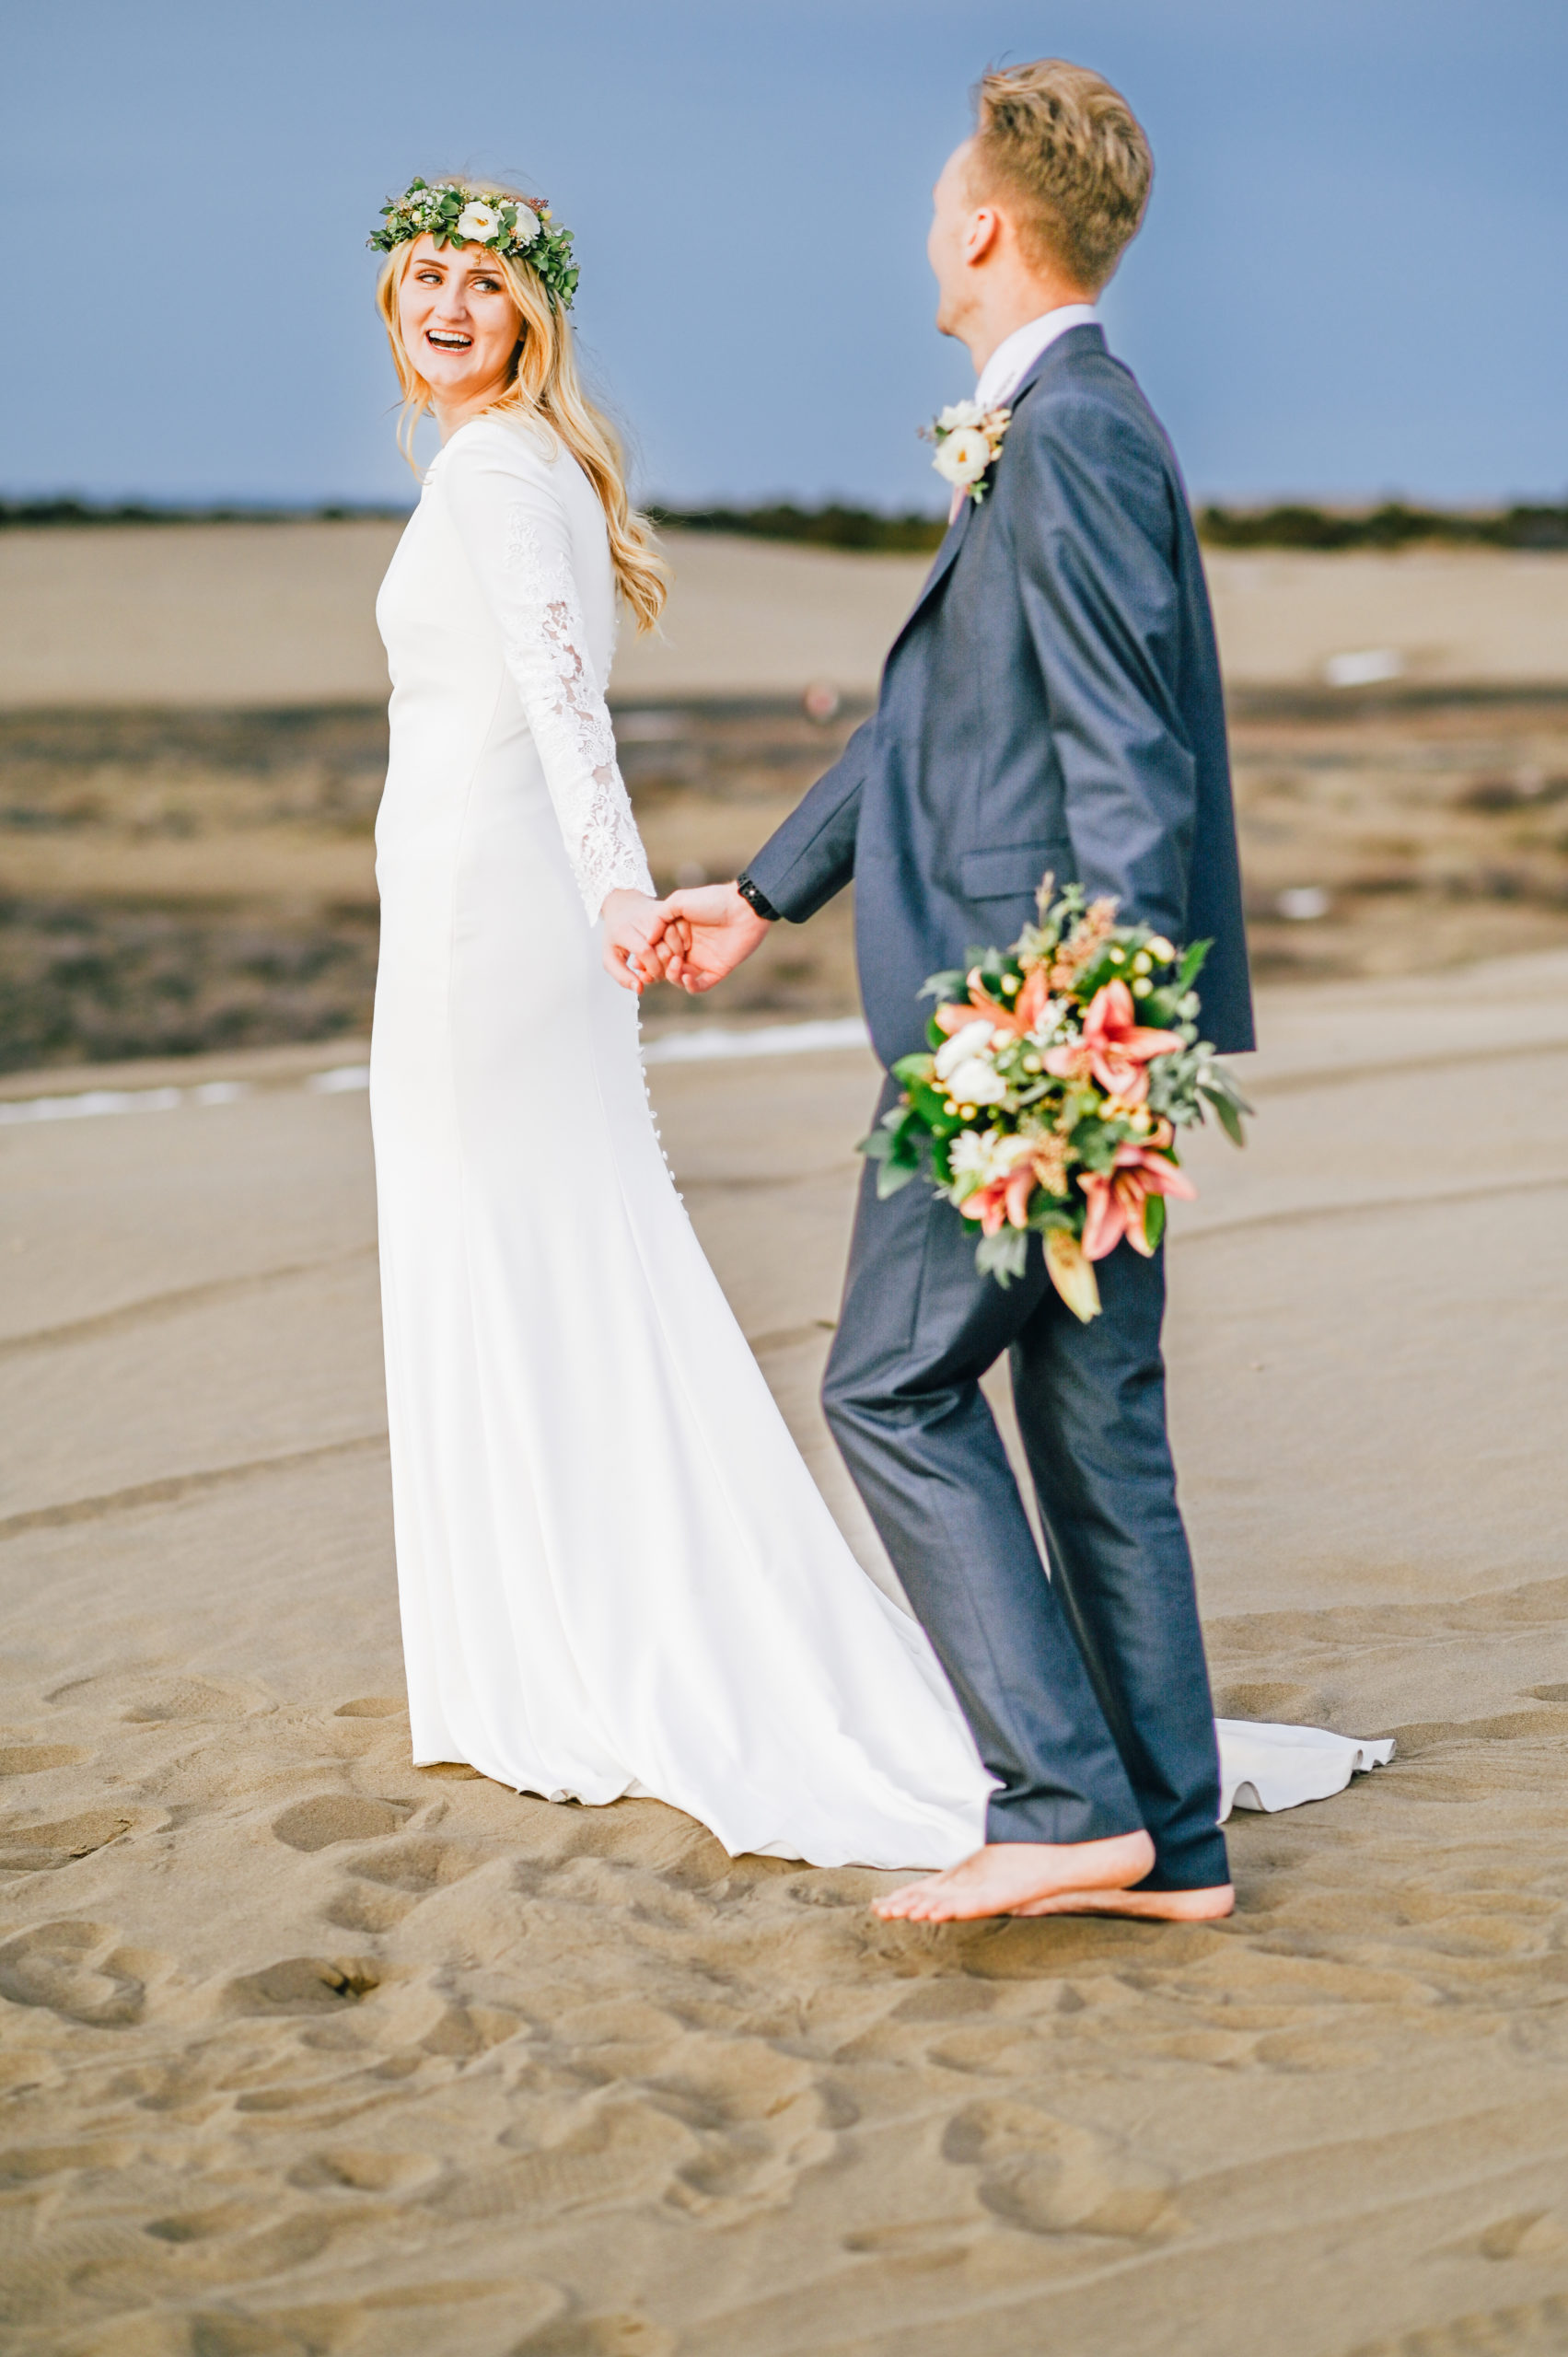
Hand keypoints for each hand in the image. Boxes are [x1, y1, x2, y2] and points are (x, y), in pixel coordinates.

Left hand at [600, 889, 690, 994]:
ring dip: (677, 957)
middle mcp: (642, 919)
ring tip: (669, 963)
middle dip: (665, 968)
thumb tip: (639, 989)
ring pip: (676, 940)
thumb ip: (622, 976)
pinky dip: (684, 942)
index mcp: (624, 930)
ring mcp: (657, 912)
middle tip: (661, 972)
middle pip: (664, 950)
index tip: (651, 975)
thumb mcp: (610, 956)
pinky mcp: (669, 909)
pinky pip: (682, 928)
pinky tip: (677, 950)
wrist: (623, 905)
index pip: (645, 951)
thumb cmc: (616, 934)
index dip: (652, 968)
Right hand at [654, 882, 771, 994]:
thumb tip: (647, 940)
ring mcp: (702, 960)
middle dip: (660, 965)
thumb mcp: (679, 901)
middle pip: (665, 966)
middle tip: (665, 956)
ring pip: (679, 978)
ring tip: (677, 963)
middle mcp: (688, 948)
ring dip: (673, 975)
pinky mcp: (717, 970)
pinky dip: (690, 986)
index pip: (658, 949)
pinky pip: (700, 986)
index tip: (644, 952)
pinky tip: (686, 977)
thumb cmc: (712, 900)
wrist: (744, 908)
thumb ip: (659, 917)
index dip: (650, 953)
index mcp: (678, 932)